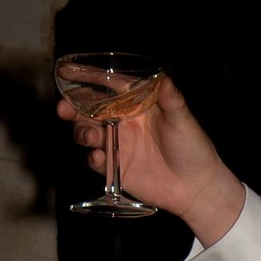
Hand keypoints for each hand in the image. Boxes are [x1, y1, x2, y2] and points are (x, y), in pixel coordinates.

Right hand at [56, 72, 244, 241]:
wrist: (197, 188)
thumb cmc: (193, 148)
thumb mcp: (183, 121)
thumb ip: (171, 101)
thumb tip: (164, 79)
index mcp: (137, 104)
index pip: (109, 86)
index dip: (88, 78)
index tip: (68, 72)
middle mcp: (123, 121)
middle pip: (90, 110)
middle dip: (73, 107)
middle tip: (63, 109)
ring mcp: (118, 144)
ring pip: (88, 133)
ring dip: (81, 132)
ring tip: (90, 137)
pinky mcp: (117, 167)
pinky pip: (97, 160)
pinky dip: (94, 158)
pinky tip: (99, 158)